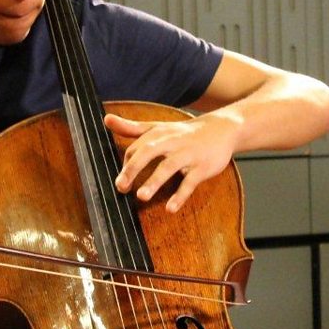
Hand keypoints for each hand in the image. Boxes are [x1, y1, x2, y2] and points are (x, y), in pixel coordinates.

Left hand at [106, 112, 239, 212]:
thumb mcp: (158, 128)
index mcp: (158, 134)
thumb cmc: (183, 133)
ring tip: (142, 196)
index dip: (127, 164)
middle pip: (149, 152)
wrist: (221, 129)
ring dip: (155, 181)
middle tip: (121, 187)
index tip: (121, 180)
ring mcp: (188, 154)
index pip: (137, 148)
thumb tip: (106, 119)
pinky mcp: (202, 167)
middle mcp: (172, 142)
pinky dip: (180, 195)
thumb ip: (131, 127)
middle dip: (134, 168)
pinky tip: (170, 208)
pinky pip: (190, 182)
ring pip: (169, 166)